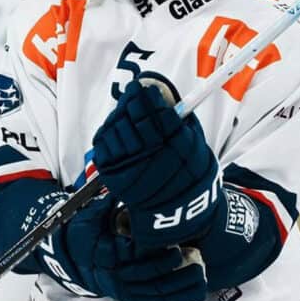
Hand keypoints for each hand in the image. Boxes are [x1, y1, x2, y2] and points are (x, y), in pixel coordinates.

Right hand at [33, 192, 208, 300]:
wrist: (71, 257)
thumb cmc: (86, 231)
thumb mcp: (93, 214)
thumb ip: (112, 203)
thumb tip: (130, 184)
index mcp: (104, 253)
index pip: (131, 253)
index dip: (152, 249)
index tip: (172, 241)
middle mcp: (113, 276)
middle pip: (144, 276)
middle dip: (168, 267)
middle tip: (189, 254)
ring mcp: (123, 290)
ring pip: (154, 294)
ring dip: (178, 286)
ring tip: (199, 274)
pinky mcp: (131, 298)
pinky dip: (176, 300)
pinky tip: (195, 291)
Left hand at [92, 80, 223, 248]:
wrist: (177, 212)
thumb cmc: (188, 173)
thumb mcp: (195, 145)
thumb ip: (181, 120)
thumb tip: (161, 93)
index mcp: (180, 149)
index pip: (160, 116)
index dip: (149, 98)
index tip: (144, 88)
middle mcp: (156, 159)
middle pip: (137, 121)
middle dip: (133, 103)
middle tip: (133, 93)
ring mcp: (133, 169)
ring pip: (118, 130)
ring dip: (120, 117)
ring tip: (126, 114)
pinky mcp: (115, 178)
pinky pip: (104, 146)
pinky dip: (108, 134)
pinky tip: (117, 131)